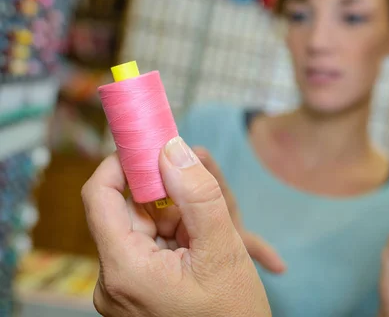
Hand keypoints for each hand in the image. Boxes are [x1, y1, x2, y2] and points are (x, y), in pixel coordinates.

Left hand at [82, 137, 270, 316]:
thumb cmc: (232, 315)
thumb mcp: (224, 249)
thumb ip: (198, 195)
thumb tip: (172, 149)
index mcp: (124, 269)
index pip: (100, 195)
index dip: (125, 162)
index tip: (156, 144)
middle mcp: (114, 280)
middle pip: (132, 210)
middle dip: (171, 194)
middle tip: (208, 190)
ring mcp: (125, 287)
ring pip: (147, 227)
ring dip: (183, 217)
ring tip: (222, 234)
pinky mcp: (138, 290)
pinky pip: (154, 246)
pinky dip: (181, 236)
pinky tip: (211, 247)